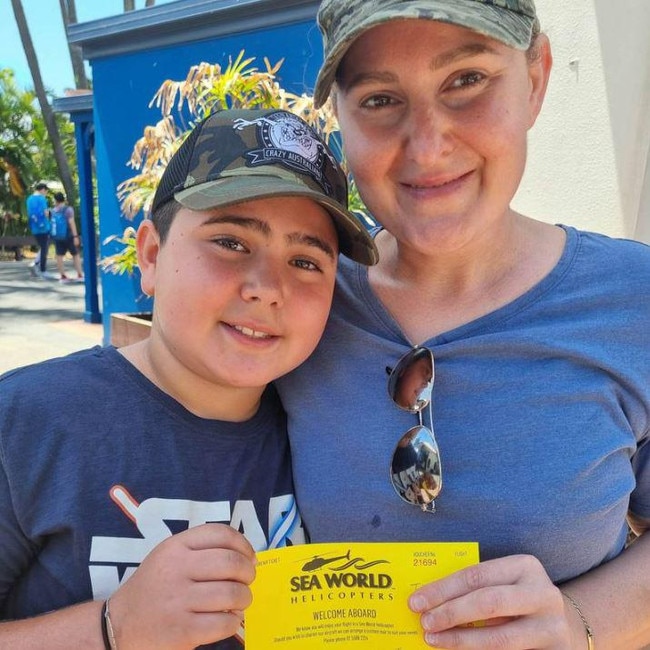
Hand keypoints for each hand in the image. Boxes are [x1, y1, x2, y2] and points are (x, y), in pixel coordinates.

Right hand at [108, 523, 255, 649]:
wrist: (118, 625)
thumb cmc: (153, 587)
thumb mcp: (169, 556)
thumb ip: (200, 549)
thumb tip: (244, 556)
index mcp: (175, 547)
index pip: (220, 534)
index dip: (243, 544)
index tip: (249, 556)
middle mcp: (176, 570)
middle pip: (231, 563)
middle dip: (248, 572)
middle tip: (248, 580)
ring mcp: (179, 601)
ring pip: (232, 594)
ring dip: (245, 598)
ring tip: (241, 601)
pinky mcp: (182, 631)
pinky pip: (224, 622)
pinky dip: (233, 621)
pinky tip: (228, 619)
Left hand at [409, 554, 571, 648]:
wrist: (565, 625)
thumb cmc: (519, 599)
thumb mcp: (504, 583)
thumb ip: (476, 587)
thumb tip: (428, 599)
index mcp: (525, 566)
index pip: (475, 575)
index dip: (442, 589)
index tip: (416, 601)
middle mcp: (543, 594)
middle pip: (488, 603)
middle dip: (451, 613)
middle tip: (424, 622)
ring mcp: (552, 627)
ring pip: (500, 638)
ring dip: (461, 641)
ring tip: (435, 640)